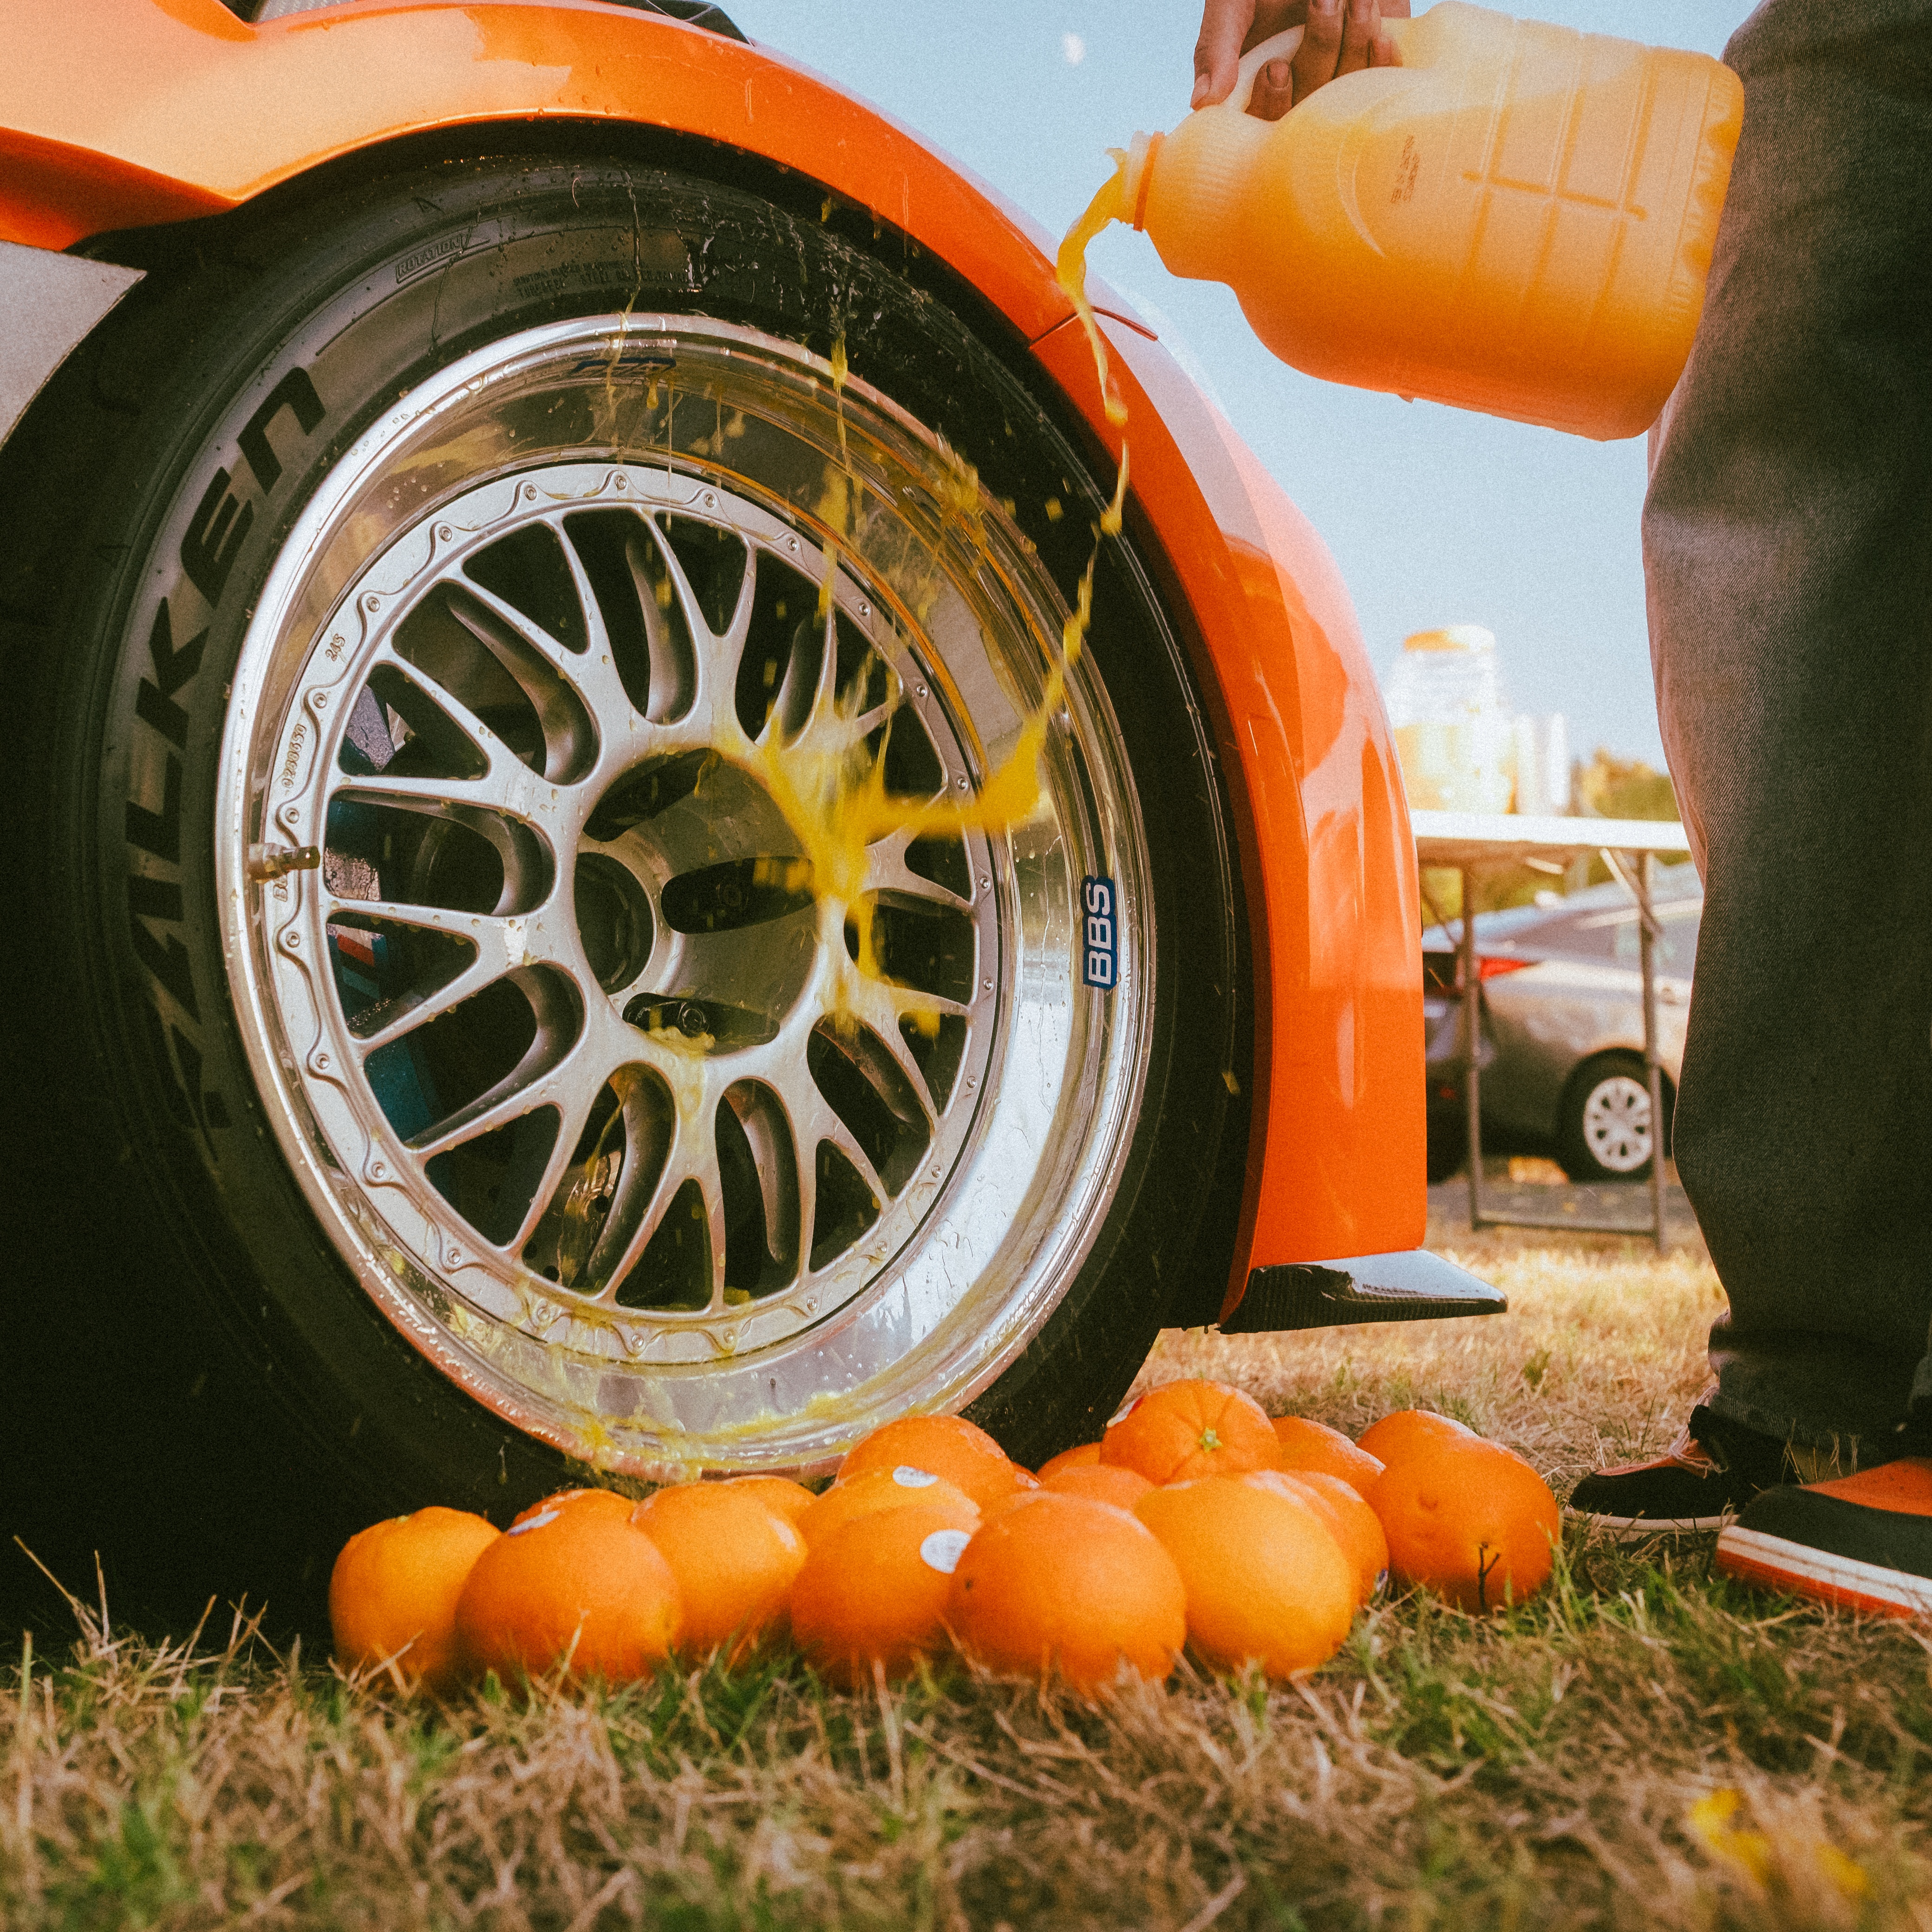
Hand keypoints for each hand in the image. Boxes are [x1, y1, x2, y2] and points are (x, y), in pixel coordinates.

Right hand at [1192, 0, 1407, 120]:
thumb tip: (1201, 102)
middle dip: (1320, 48)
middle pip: (1312, 104)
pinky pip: (1381, 82)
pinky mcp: (1373, 67)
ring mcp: (1337, 80)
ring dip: (1354, 40)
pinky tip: (1381, 35)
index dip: (1273, 104)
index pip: (1265, 121)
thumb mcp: (1231, 3)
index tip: (1276, 67)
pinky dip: (1383, 61)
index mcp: (1258, 85)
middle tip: (1324, 1)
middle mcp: (1299, 90)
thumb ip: (1215, 48)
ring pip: (1348, 88)